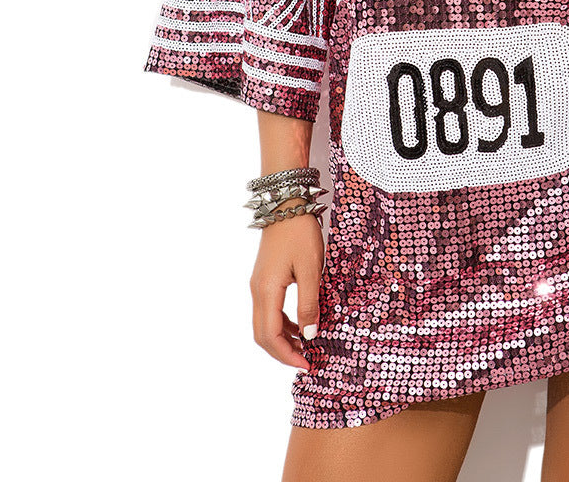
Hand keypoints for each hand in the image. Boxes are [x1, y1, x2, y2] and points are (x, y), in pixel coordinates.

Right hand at [249, 208, 324, 370]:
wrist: (286, 203)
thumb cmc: (300, 233)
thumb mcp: (311, 269)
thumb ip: (309, 303)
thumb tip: (310, 335)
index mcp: (267, 291)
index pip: (270, 336)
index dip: (287, 355)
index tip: (307, 364)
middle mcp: (257, 291)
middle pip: (262, 334)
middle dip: (282, 352)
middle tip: (306, 361)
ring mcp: (258, 284)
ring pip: (264, 323)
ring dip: (283, 338)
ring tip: (306, 346)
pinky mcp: (264, 278)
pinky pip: (269, 310)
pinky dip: (283, 323)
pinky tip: (301, 324)